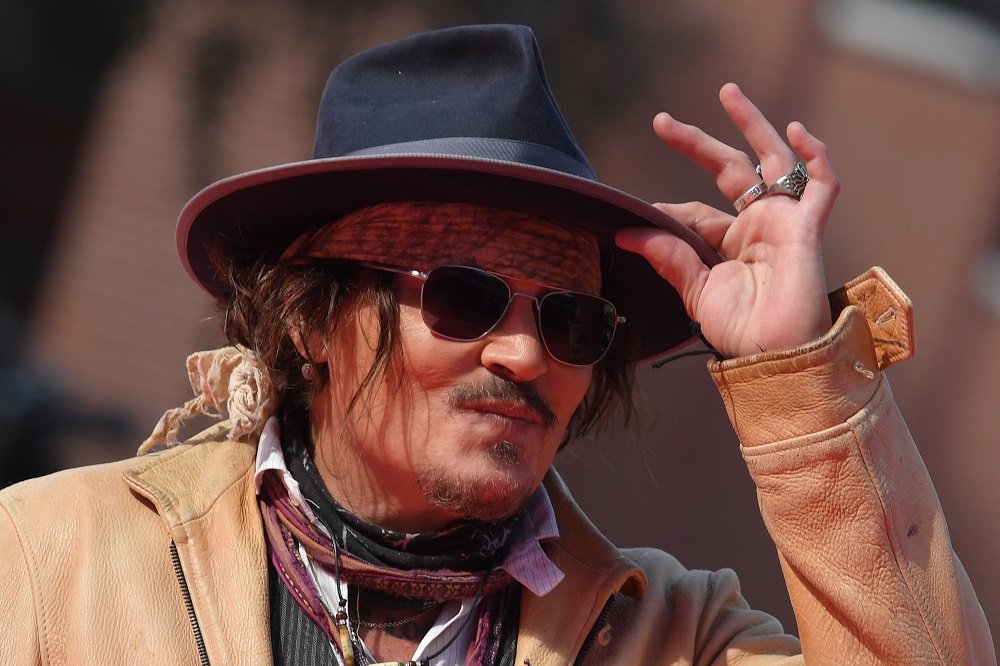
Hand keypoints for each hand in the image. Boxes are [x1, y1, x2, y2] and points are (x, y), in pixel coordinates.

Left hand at [616, 83, 837, 358]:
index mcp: (729, 245)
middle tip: (662, 122)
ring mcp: (784, 223)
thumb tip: (625, 233)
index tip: (639, 211)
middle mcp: (757, 227)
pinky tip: (795, 129)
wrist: (777, 356)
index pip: (696, 212)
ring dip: (752, 125)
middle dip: (698, 144)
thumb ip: (668, 257)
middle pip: (729, 170)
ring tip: (728, 93)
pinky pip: (822, 183)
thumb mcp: (695, 291)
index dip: (669, 210)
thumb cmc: (742, 332)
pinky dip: (815, 154)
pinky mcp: (809, 227)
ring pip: (774, 161)